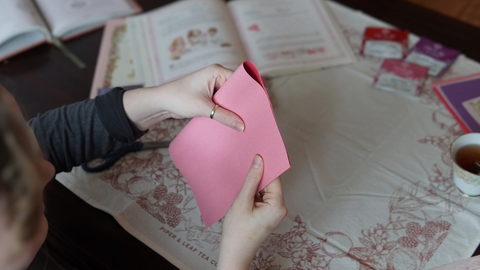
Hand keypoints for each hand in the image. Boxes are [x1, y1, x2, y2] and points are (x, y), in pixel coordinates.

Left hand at [122, 64, 243, 130]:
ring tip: (246, 121)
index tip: (259, 104)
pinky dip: (227, 112)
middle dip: (243, 103)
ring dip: (234, 109)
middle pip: (237, 90)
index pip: (240, 80)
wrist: (161, 103)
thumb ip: (224, 116)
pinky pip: (223, 104)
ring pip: (230, 98)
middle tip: (254, 116)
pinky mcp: (209, 96)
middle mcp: (217, 76)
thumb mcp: (204, 108)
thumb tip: (242, 126)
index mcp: (217, 71)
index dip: (250, 92)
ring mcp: (213, 86)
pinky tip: (233, 122)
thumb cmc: (179, 98)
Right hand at [217, 155, 287, 269]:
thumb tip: (259, 160)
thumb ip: (252, 179)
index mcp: (278, 206)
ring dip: (256, 184)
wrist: (234, 253)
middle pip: (272, 183)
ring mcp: (277, 213)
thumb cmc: (237, 232)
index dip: (266, 165)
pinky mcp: (270, 215)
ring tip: (242, 183)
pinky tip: (244, 193)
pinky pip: (264, 197)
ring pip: (267, 190)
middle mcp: (281, 209)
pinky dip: (255, 193)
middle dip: (259, 175)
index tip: (258, 152)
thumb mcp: (242, 202)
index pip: (274, 178)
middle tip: (246, 165)